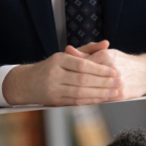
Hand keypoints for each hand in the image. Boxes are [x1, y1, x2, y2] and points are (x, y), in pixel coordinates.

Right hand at [12, 39, 136, 107]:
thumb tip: (106, 43)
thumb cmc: (51, 67)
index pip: (82, 65)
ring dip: (100, 93)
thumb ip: (87, 49)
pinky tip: (102, 99)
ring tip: (114, 92)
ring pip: (80, 92)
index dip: (100, 69)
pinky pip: (76, 102)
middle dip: (103, 82)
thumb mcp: (65, 55)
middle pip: (83, 80)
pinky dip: (91, 101)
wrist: (26, 83)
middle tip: (118, 82)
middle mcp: (54, 74)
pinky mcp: (55, 101)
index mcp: (58, 60)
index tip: (114, 71)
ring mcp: (53, 89)